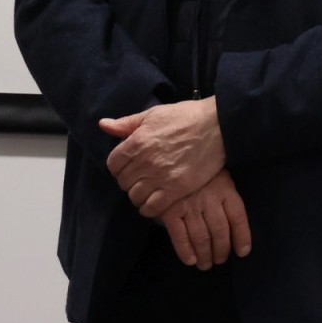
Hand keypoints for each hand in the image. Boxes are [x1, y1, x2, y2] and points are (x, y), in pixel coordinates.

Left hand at [100, 98, 225, 218]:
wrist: (218, 125)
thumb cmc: (187, 116)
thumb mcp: (154, 114)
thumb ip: (127, 123)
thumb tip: (103, 124)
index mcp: (137, 141)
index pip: (113, 164)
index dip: (119, 167)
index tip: (129, 167)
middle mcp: (145, 161)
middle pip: (123, 182)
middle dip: (129, 181)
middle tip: (141, 179)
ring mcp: (161, 176)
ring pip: (135, 196)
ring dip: (139, 195)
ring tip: (148, 191)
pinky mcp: (177, 189)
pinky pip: (152, 207)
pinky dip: (149, 208)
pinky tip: (155, 202)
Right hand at [159, 170, 253, 268]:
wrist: (171, 160)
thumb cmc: (201, 174)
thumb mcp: (220, 179)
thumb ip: (226, 199)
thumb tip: (234, 229)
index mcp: (225, 189)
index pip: (238, 217)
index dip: (242, 237)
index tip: (242, 252)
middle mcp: (209, 199)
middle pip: (220, 231)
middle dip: (221, 250)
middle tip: (220, 260)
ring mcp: (189, 205)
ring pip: (201, 236)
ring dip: (205, 255)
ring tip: (206, 264)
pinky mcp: (170, 211)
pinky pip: (179, 235)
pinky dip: (185, 251)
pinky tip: (191, 260)